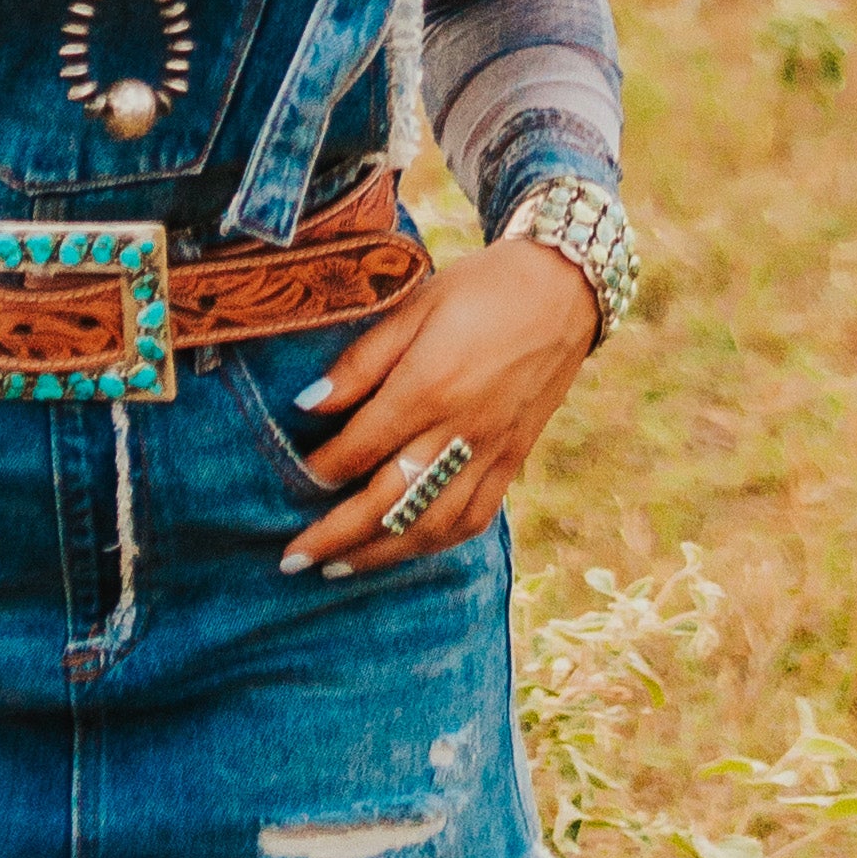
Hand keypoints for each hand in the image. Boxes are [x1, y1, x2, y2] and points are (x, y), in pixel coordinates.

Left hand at [278, 235, 597, 579]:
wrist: (565, 288)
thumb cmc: (480, 289)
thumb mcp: (414, 306)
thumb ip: (361, 362)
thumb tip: (307, 404)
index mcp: (430, 386)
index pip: (361, 448)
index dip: (321, 471)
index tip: (292, 481)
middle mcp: (461, 429)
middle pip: (389, 500)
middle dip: (336, 536)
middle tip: (292, 560)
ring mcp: (492, 451)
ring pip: (431, 523)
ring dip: (380, 553)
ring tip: (338, 569)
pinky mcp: (514, 460)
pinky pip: (474, 517)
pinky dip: (435, 542)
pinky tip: (406, 549)